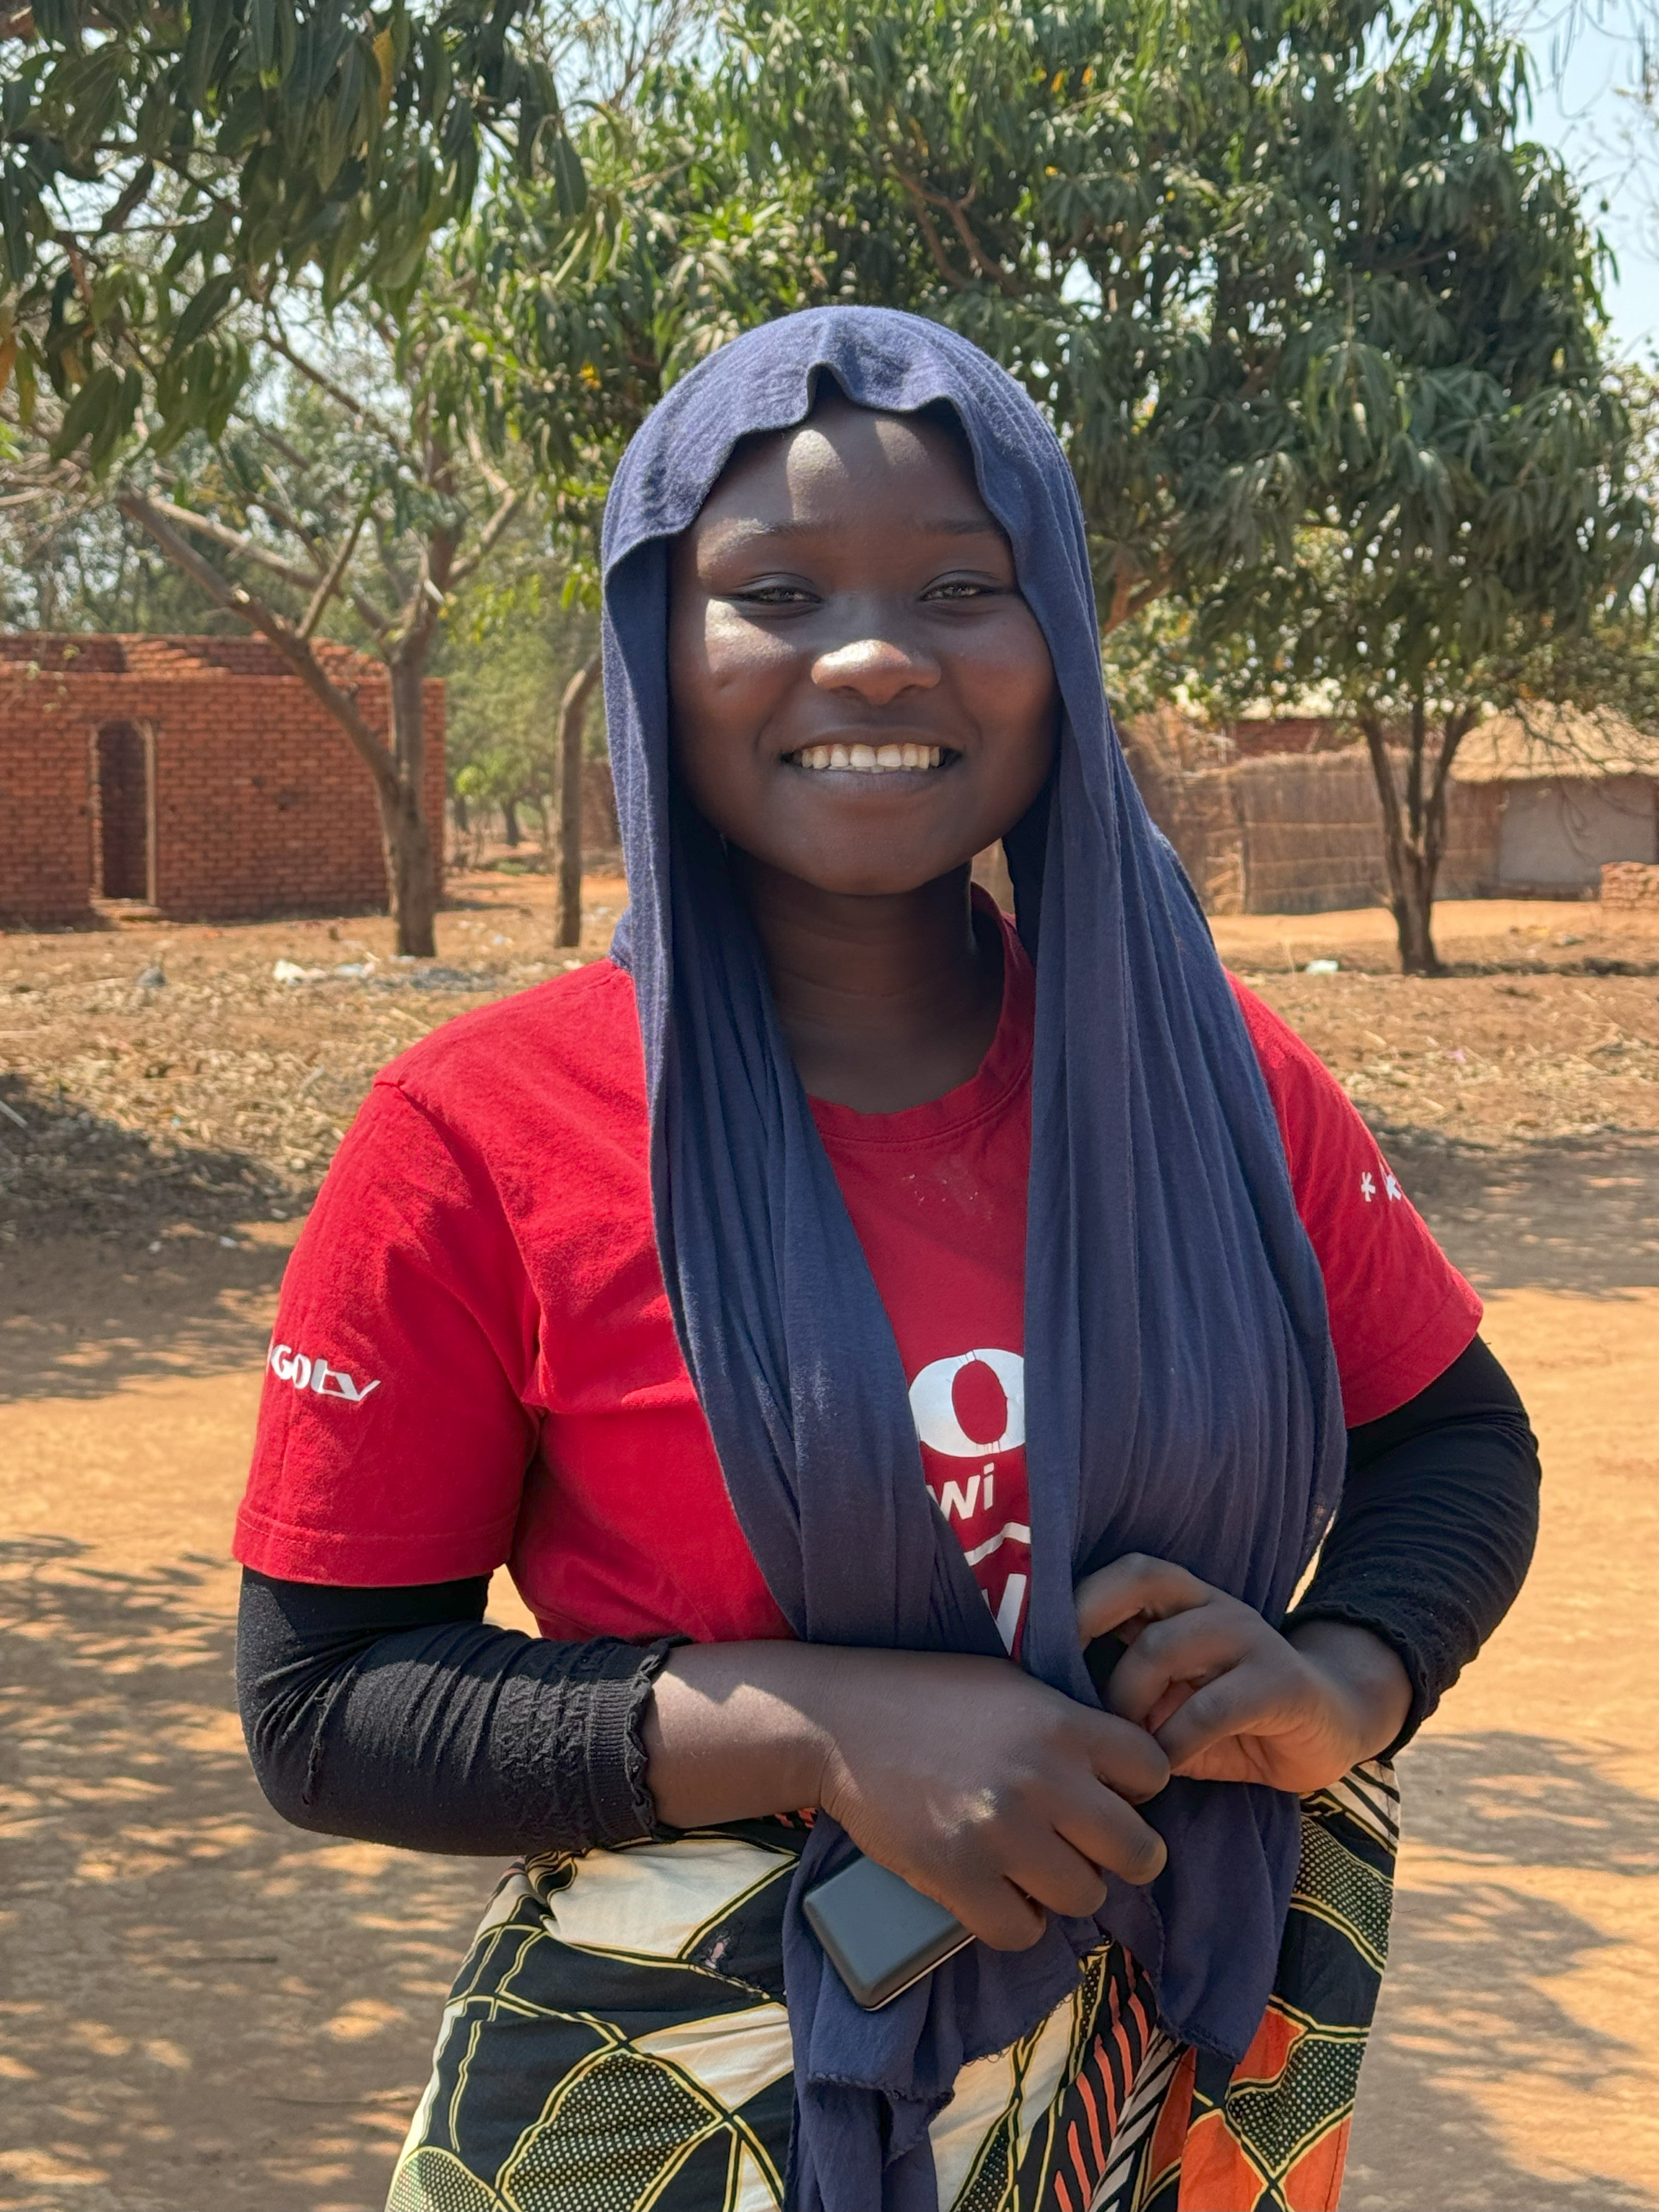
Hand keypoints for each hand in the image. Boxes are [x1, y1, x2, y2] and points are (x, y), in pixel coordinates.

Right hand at [645, 1641, 1168, 1951]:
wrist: (839, 1720)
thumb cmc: (927, 1694)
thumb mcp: (1012, 1685)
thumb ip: (1069, 1725)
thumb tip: (1123, 1772)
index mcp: (1062, 1723)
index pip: (1154, 1772)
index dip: (1137, 1789)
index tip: (1110, 1793)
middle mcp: (1043, 1779)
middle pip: (1140, 1851)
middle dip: (1120, 1856)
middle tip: (1087, 1849)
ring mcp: (1002, 1833)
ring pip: (1086, 1897)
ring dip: (1064, 1890)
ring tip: (1032, 1869)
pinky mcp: (959, 1878)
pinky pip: (1023, 1932)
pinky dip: (1015, 1922)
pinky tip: (996, 1894)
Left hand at [1074, 1555, 1411, 1794]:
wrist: (1332, 1726)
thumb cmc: (1232, 1719)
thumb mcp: (1170, 1704)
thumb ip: (1121, 1698)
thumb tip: (1045, 1713)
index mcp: (1182, 1602)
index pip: (1122, 1572)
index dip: (1074, 1597)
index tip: (1029, 1644)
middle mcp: (1212, 1606)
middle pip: (1141, 1577)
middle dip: (1087, 1619)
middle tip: (1063, 1685)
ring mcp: (1249, 1638)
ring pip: (1164, 1645)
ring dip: (1128, 1698)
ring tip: (1121, 1742)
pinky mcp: (1280, 1684)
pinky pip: (1211, 1707)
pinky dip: (1175, 1740)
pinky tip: (1163, 1766)